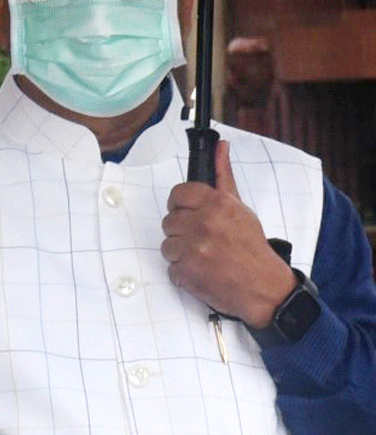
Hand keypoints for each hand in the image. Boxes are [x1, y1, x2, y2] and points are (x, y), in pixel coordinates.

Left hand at [160, 139, 297, 326]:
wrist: (266, 288)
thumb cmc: (253, 248)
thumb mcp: (241, 208)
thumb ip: (224, 177)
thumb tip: (220, 146)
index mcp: (217, 204)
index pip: (178, 194)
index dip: (182, 206)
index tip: (190, 214)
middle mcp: (204, 223)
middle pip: (169, 221)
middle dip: (183, 232)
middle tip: (204, 240)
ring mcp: (194, 249)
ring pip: (167, 245)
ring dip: (181, 253)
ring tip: (205, 257)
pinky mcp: (186, 272)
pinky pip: (171, 268)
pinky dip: (184, 273)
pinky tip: (203, 271)